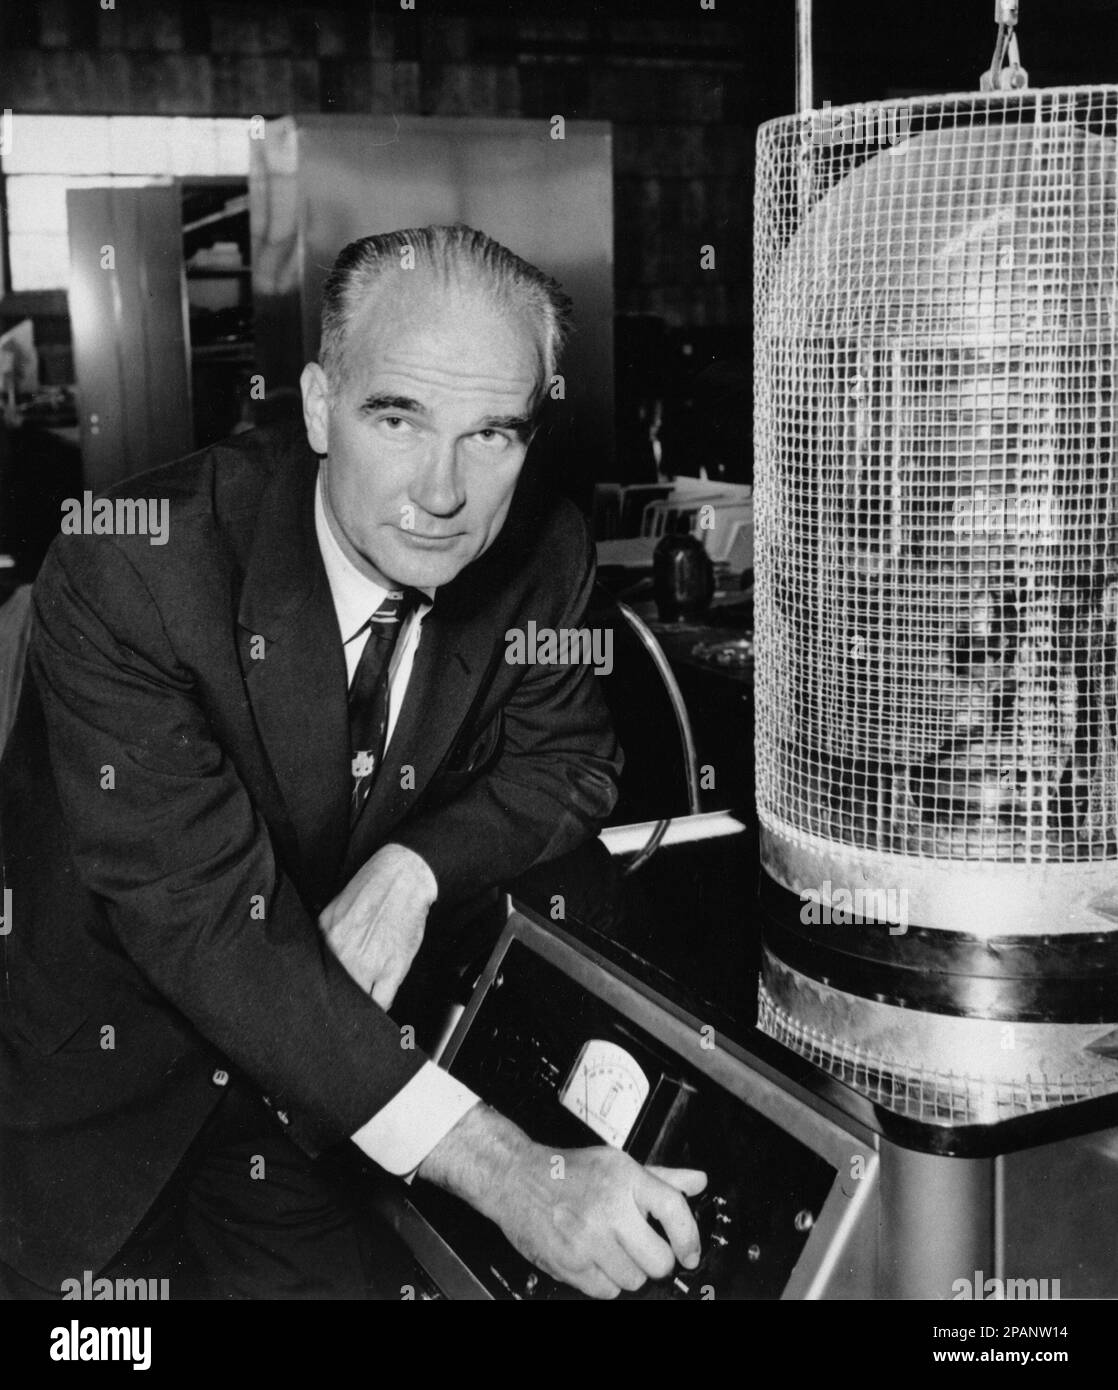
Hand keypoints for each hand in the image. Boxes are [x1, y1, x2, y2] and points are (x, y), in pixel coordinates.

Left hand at [318, 843, 437, 1008]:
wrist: (402, 878)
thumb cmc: (370, 890)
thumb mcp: (333, 911)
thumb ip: (322, 937)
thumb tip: (317, 957)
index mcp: (327, 942)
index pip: (318, 979)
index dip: (321, 989)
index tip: (323, 995)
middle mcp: (345, 956)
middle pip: (335, 995)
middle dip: (337, 1001)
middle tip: (338, 1006)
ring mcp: (370, 966)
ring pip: (357, 1002)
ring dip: (357, 1007)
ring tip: (358, 1008)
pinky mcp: (393, 969)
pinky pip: (381, 1002)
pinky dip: (378, 1008)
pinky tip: (376, 1006)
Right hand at [418, 1105, 706, 1298]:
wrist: (515, 1178)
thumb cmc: (569, 1171)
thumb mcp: (617, 1164)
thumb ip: (662, 1176)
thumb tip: (698, 1182)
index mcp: (625, 1177)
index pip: (674, 1209)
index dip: (690, 1237)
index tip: (690, 1253)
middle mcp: (609, 1207)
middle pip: (658, 1259)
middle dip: (656, 1260)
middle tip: (644, 1250)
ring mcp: (588, 1238)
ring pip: (634, 1280)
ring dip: (628, 1272)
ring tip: (611, 1250)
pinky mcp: (570, 1263)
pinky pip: (606, 1292)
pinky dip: (605, 1282)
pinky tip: (594, 1259)